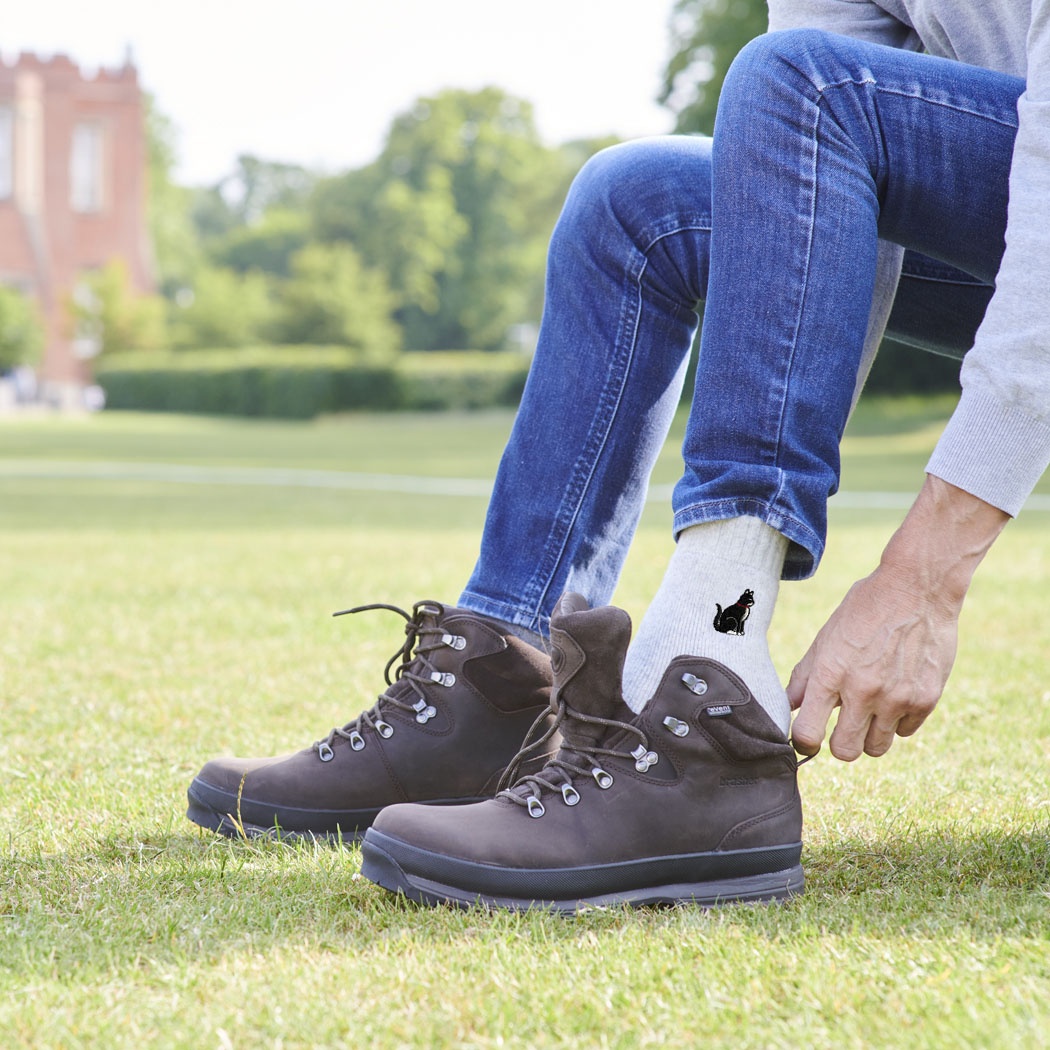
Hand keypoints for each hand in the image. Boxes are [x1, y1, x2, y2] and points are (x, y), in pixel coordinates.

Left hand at [787, 474, 1008, 760]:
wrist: (918, 588)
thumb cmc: (865, 609)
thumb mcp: (826, 637)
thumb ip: (805, 676)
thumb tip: (788, 706)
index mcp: (830, 674)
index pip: (807, 734)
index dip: (803, 742)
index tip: (808, 738)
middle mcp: (862, 691)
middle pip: (844, 751)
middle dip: (839, 743)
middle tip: (842, 725)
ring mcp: (896, 698)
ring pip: (876, 748)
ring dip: (870, 734)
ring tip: (871, 708)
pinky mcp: (925, 699)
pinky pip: (905, 731)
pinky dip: (898, 720)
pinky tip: (897, 692)